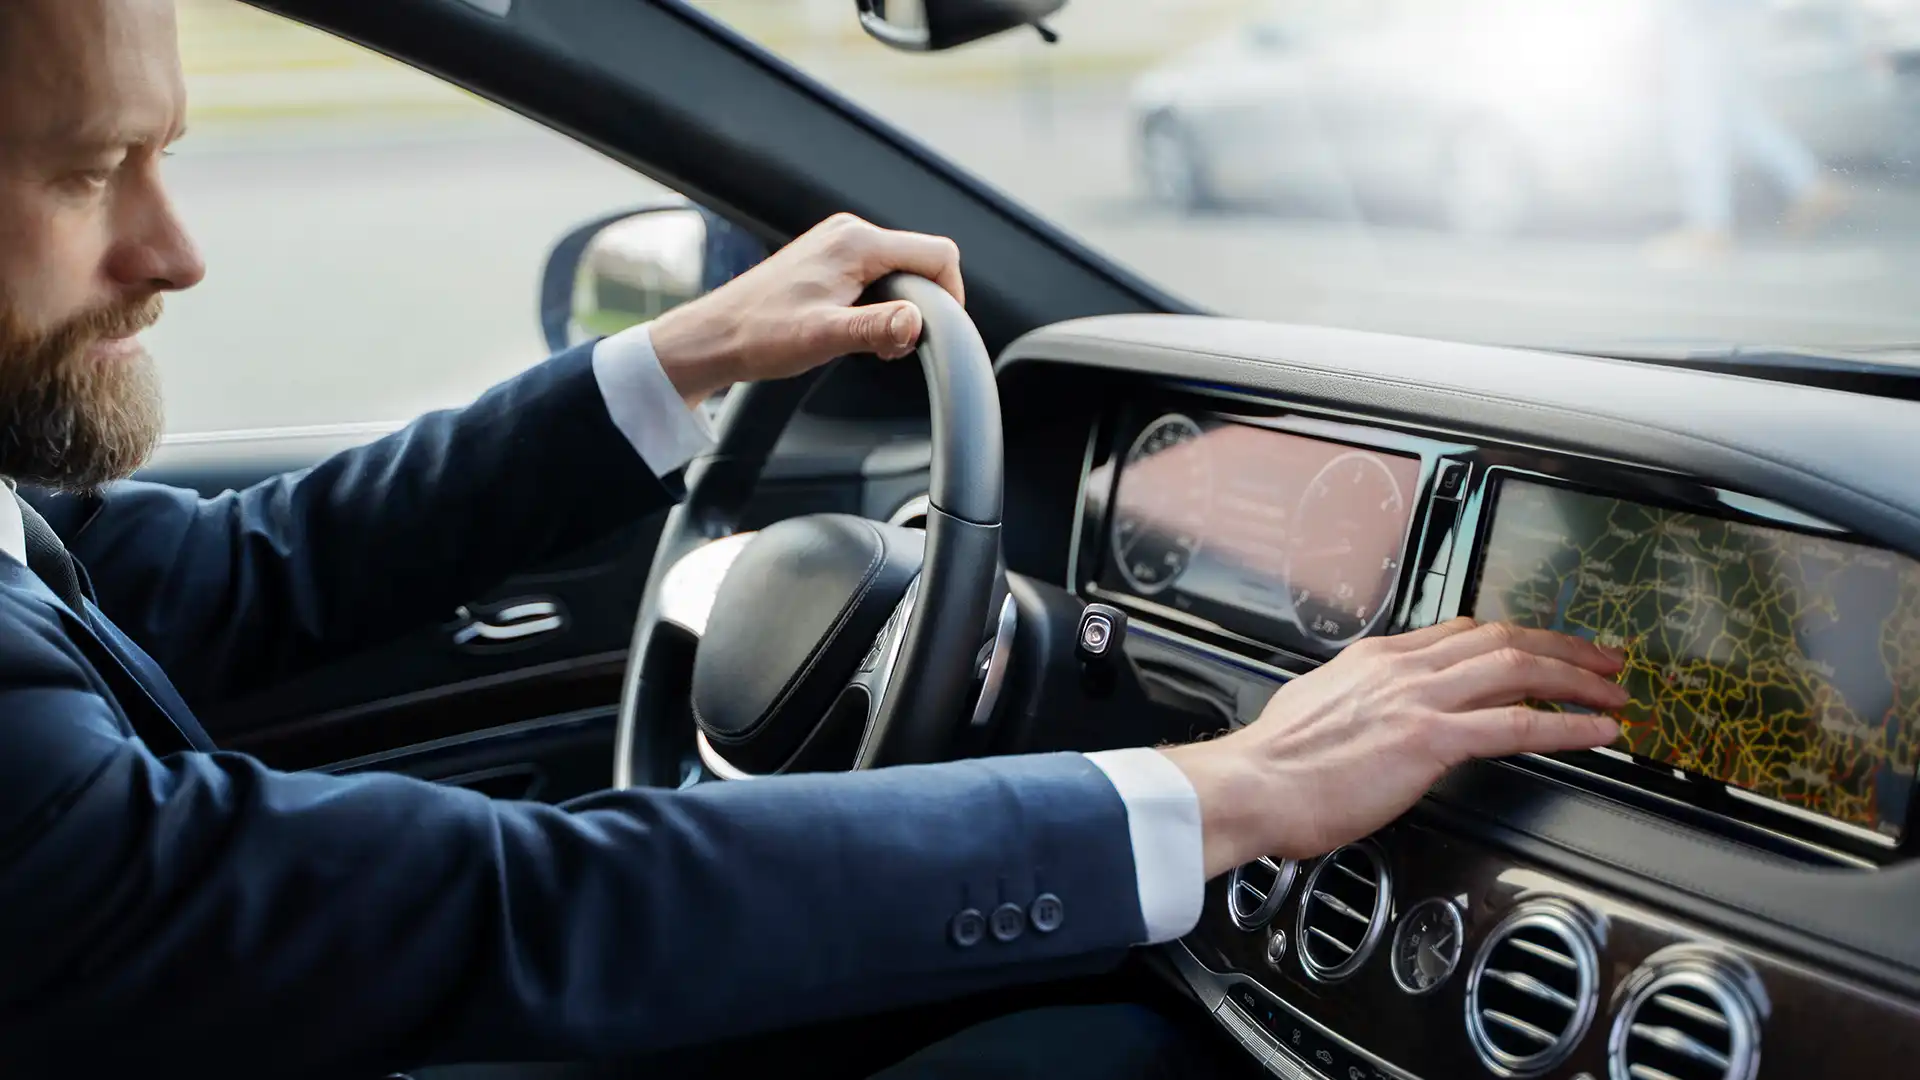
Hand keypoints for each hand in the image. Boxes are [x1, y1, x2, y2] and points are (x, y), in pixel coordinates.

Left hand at [647, 212, 965, 404]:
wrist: (716, 336)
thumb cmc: (761, 334)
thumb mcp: (824, 337)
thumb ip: (876, 328)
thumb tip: (917, 322)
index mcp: (857, 243)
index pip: (938, 254)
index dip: (951, 294)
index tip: (937, 331)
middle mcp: (851, 234)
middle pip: (922, 261)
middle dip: (922, 306)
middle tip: (894, 346)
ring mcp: (839, 244)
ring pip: (901, 270)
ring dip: (900, 308)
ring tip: (871, 342)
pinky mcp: (830, 259)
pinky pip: (878, 275)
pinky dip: (880, 305)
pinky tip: (855, 331)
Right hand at [1160, 618, 1627, 877]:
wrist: (1252, 785)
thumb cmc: (1274, 766)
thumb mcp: (1316, 711)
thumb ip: (1355, 705)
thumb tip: (1371, 718)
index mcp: (1376, 660)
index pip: (1461, 633)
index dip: (1514, 639)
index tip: (1541, 649)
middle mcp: (1403, 668)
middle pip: (1503, 639)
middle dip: (1563, 646)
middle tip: (1602, 660)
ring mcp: (1419, 699)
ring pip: (1520, 669)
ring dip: (1578, 677)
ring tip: (1615, 690)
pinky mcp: (1430, 740)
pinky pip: (1517, 724)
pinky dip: (1567, 724)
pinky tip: (1597, 731)